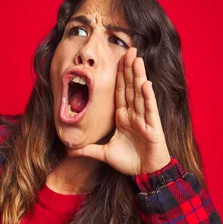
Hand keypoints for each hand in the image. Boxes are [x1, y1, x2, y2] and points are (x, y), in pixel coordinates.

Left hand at [68, 47, 170, 174]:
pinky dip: (148, 96)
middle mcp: (134, 114)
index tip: (118, 59)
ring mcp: (144, 119)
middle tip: (129, 49)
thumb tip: (69, 150)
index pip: (120, 92)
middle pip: (130, 87)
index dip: (119, 75)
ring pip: (140, 93)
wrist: (146, 174)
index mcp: (123, 117)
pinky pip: (150, 109)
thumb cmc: (130, 162)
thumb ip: (88, 149)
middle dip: (129, 68)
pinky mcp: (153, 127)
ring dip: (138, 76)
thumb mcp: (104, 154)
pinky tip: (146, 83)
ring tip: (137, 59)